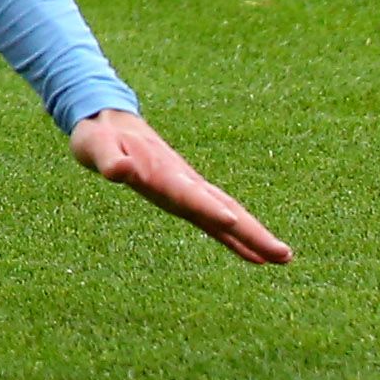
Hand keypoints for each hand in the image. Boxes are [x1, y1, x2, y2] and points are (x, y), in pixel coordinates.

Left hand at [70, 110, 291, 264]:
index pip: (190, 194)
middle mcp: (183, 182)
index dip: (209, 209)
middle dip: (252, 232)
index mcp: (163, 173)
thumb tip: (119, 170)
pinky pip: (215, 220)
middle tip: (283, 255)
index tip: (232, 222)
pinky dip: (235, 238)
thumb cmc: (98, 138)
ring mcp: (188, 189)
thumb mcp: (95, 148)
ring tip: (283, 258)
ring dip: (254, 236)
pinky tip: (255, 257)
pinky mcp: (185, 196)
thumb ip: (108, 161)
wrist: (109, 121)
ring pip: (228, 214)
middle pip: (224, 209)